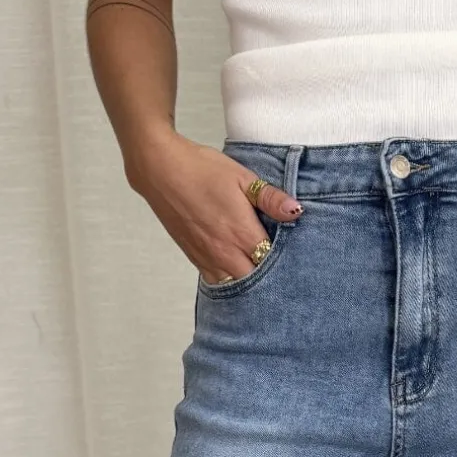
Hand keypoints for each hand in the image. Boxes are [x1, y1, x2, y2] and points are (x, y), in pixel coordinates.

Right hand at [124, 129, 303, 283]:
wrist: (160, 170)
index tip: (294, 256)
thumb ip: (270, 198)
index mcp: (242, 233)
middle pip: (257, 281)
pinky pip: (218, 282)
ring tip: (261, 274)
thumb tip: (295, 211)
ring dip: (250, 283)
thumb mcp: (242, 177)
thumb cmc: (202, 170)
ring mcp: (209, 259)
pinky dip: (230, 281)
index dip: (286, 262)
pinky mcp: (195, 259)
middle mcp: (226, 252)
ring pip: (236, 286)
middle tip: (282, 269)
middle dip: (271, 278)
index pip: (273, 261)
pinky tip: (239, 272)